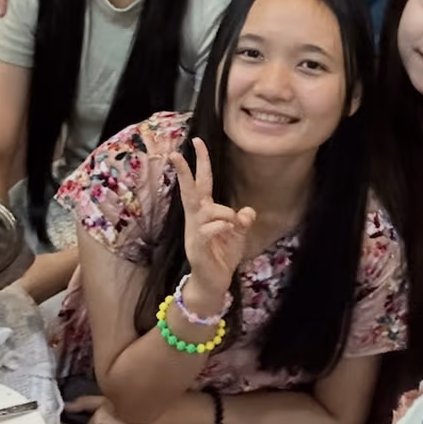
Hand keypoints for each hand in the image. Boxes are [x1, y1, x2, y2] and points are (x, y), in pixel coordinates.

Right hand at [169, 138, 256, 296]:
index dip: (200, 162)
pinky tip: (229, 230)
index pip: (202, 182)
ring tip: (233, 226)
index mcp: (205, 211)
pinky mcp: (197, 247)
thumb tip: (246, 212)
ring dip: (225, 213)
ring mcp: (194, 232)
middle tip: (176, 153)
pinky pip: (209, 229)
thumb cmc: (223, 255)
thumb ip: (243, 220)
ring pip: (208, 210)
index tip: (197, 141)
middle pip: (189, 189)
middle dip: (184, 171)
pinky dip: (222, 226)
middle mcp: (196, 218)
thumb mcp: (239, 234)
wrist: (213, 283)